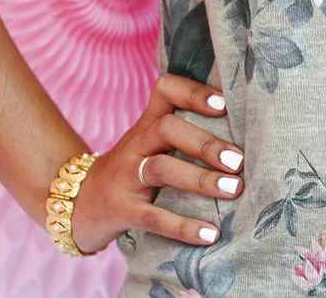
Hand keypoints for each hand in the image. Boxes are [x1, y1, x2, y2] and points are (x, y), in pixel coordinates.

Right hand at [70, 73, 243, 252]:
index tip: (224, 104)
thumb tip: (247, 138)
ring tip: (233, 190)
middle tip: (238, 160)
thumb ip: (184, 134)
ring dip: (200, 179)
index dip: (193, 92)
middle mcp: (135, 144)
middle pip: (166, 128)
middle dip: (205, 143)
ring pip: (161, 168)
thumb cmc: (131, 170)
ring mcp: (125, 177)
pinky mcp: (122, 210)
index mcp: (147, 124)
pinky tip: (211, 234)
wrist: (78, 202)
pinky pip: (153, 217)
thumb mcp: (150, 144)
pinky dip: (183, 226)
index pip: (164, 90)